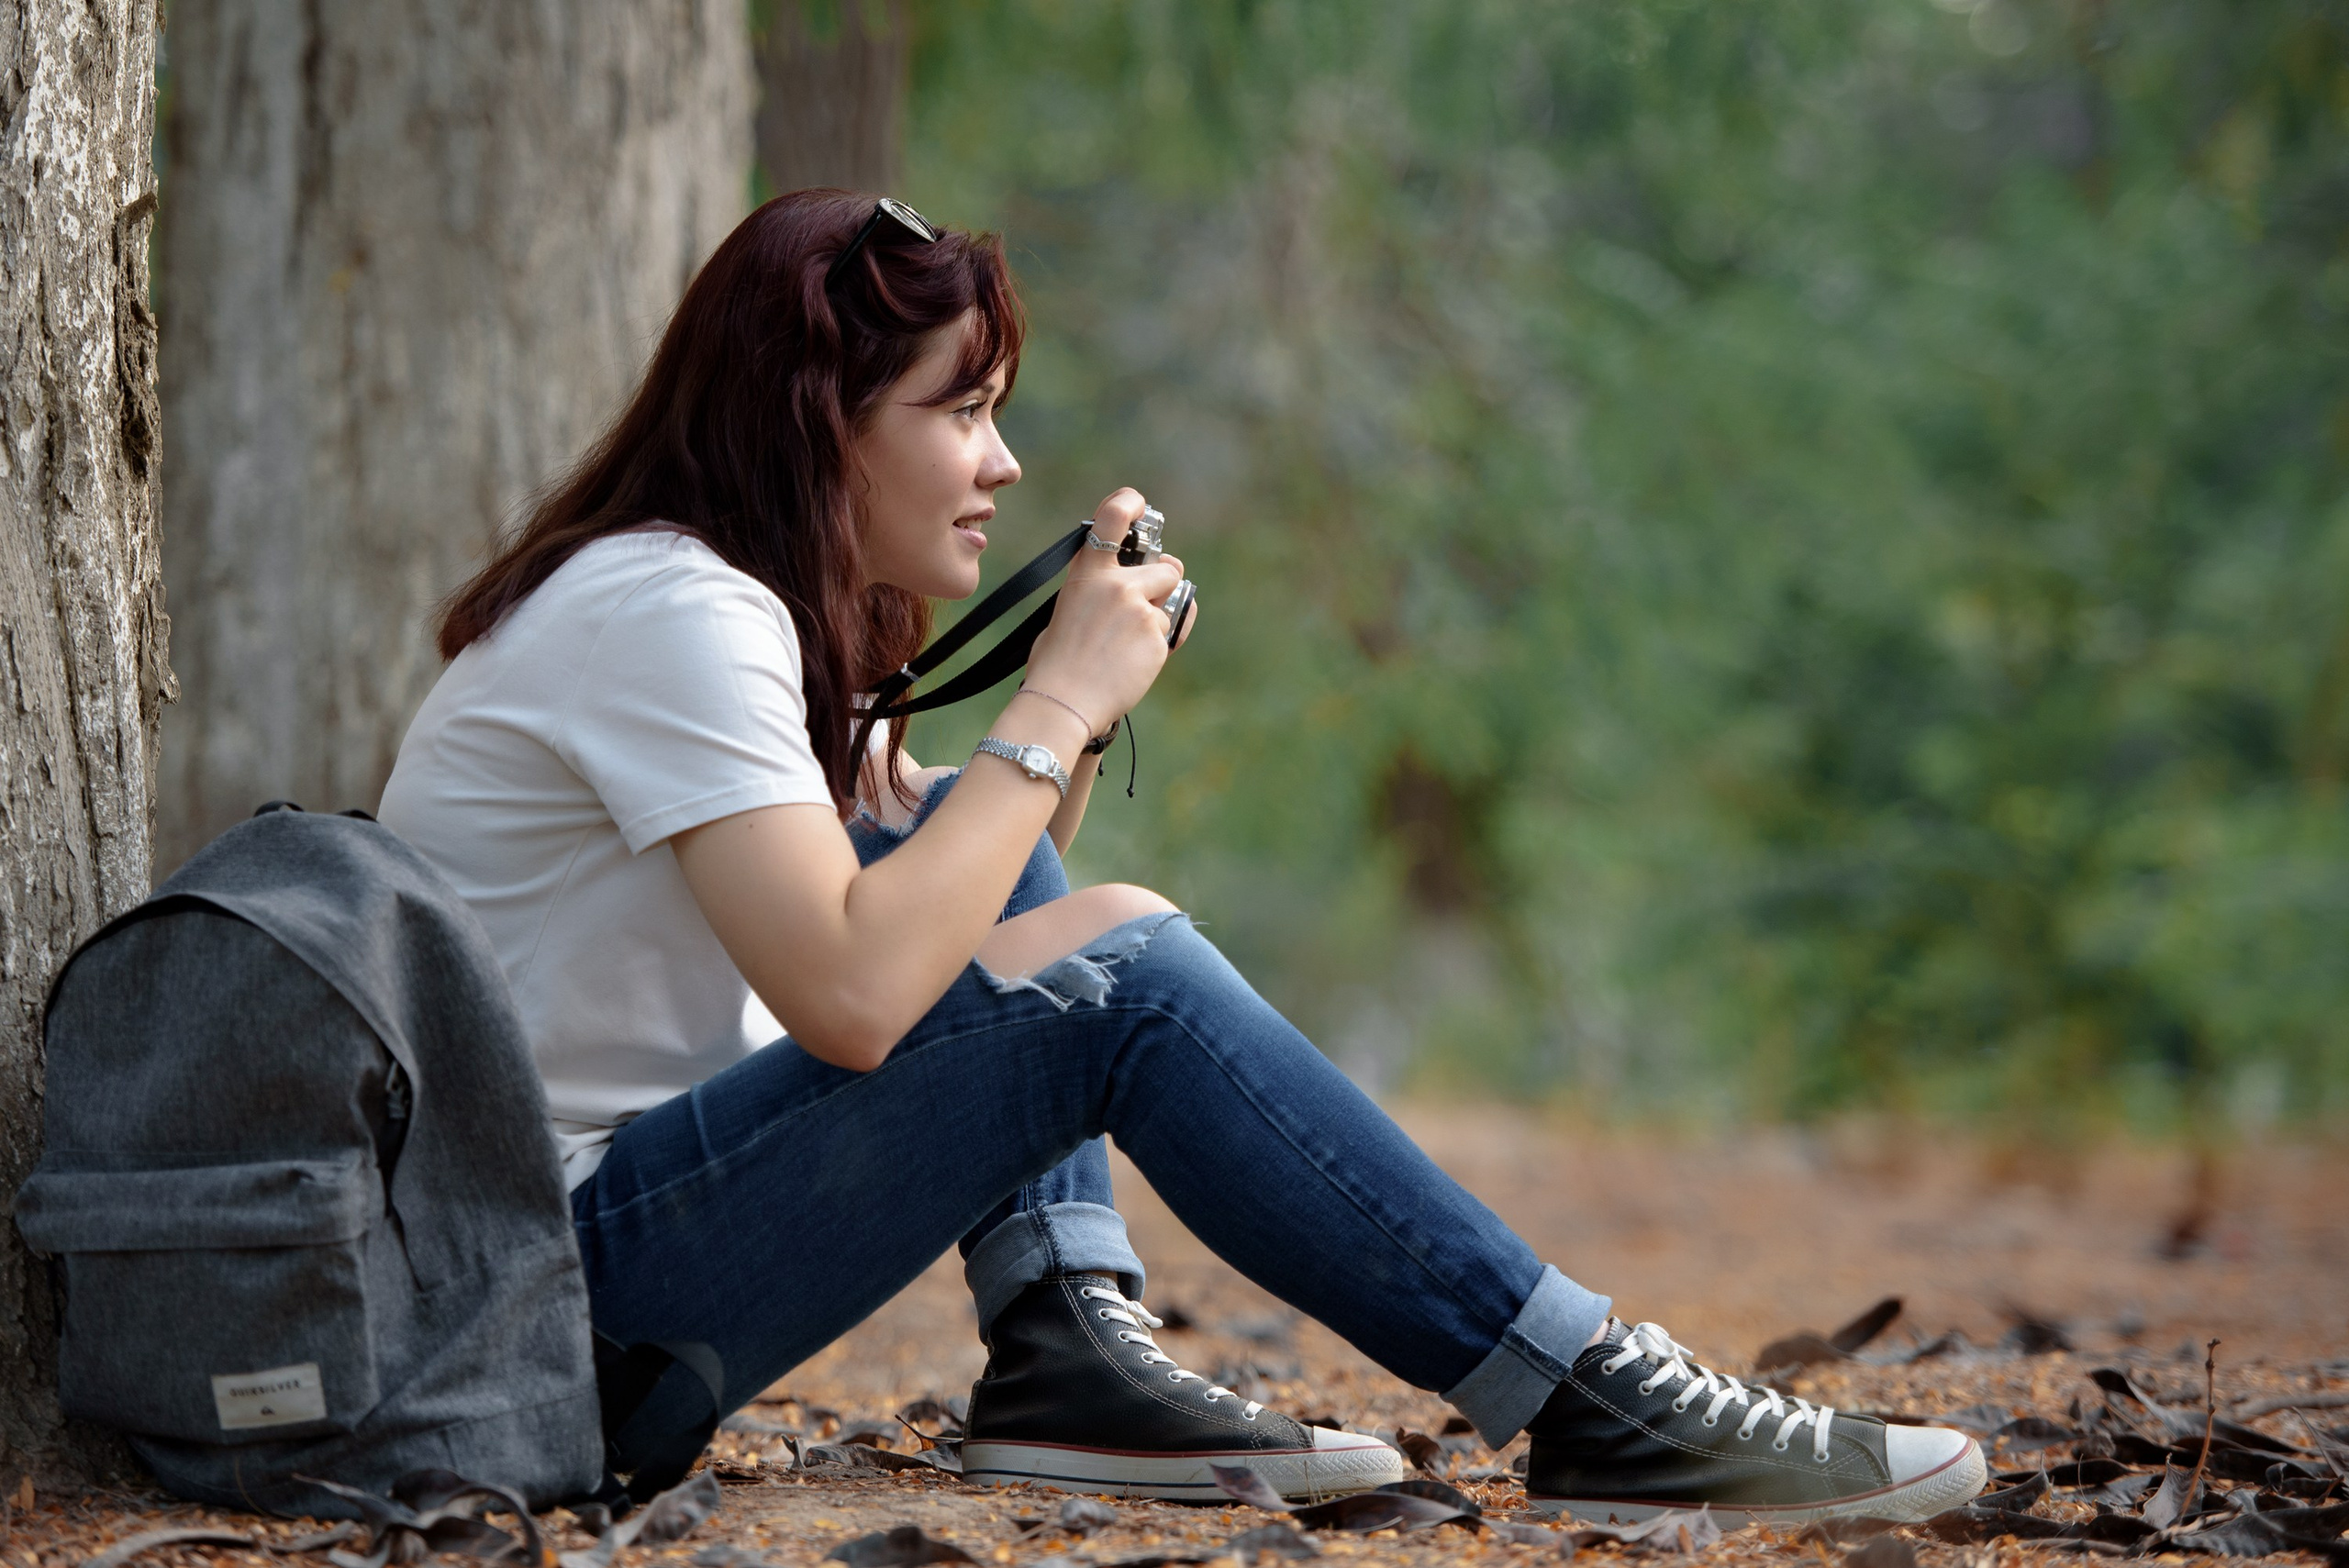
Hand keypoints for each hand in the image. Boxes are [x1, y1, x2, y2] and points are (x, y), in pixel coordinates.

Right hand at [1023, 488, 1185, 724]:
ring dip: (1158, 618)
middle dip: (1163, 585)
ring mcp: (1140, 610)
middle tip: (1144, 605)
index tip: (1139, 506)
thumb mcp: (1067, 610)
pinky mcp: (1157, 637)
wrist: (1063, 701)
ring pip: (1171, 604)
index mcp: (1088, 573)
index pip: (1113, 517)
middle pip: (1168, 567)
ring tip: (1128, 644)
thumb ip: (1096, 589)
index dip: (1131, 503)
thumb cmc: (1056, 663)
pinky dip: (1157, 647)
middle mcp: (1118, 584)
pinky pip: (1171, 633)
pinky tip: (1132, 663)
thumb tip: (1124, 584)